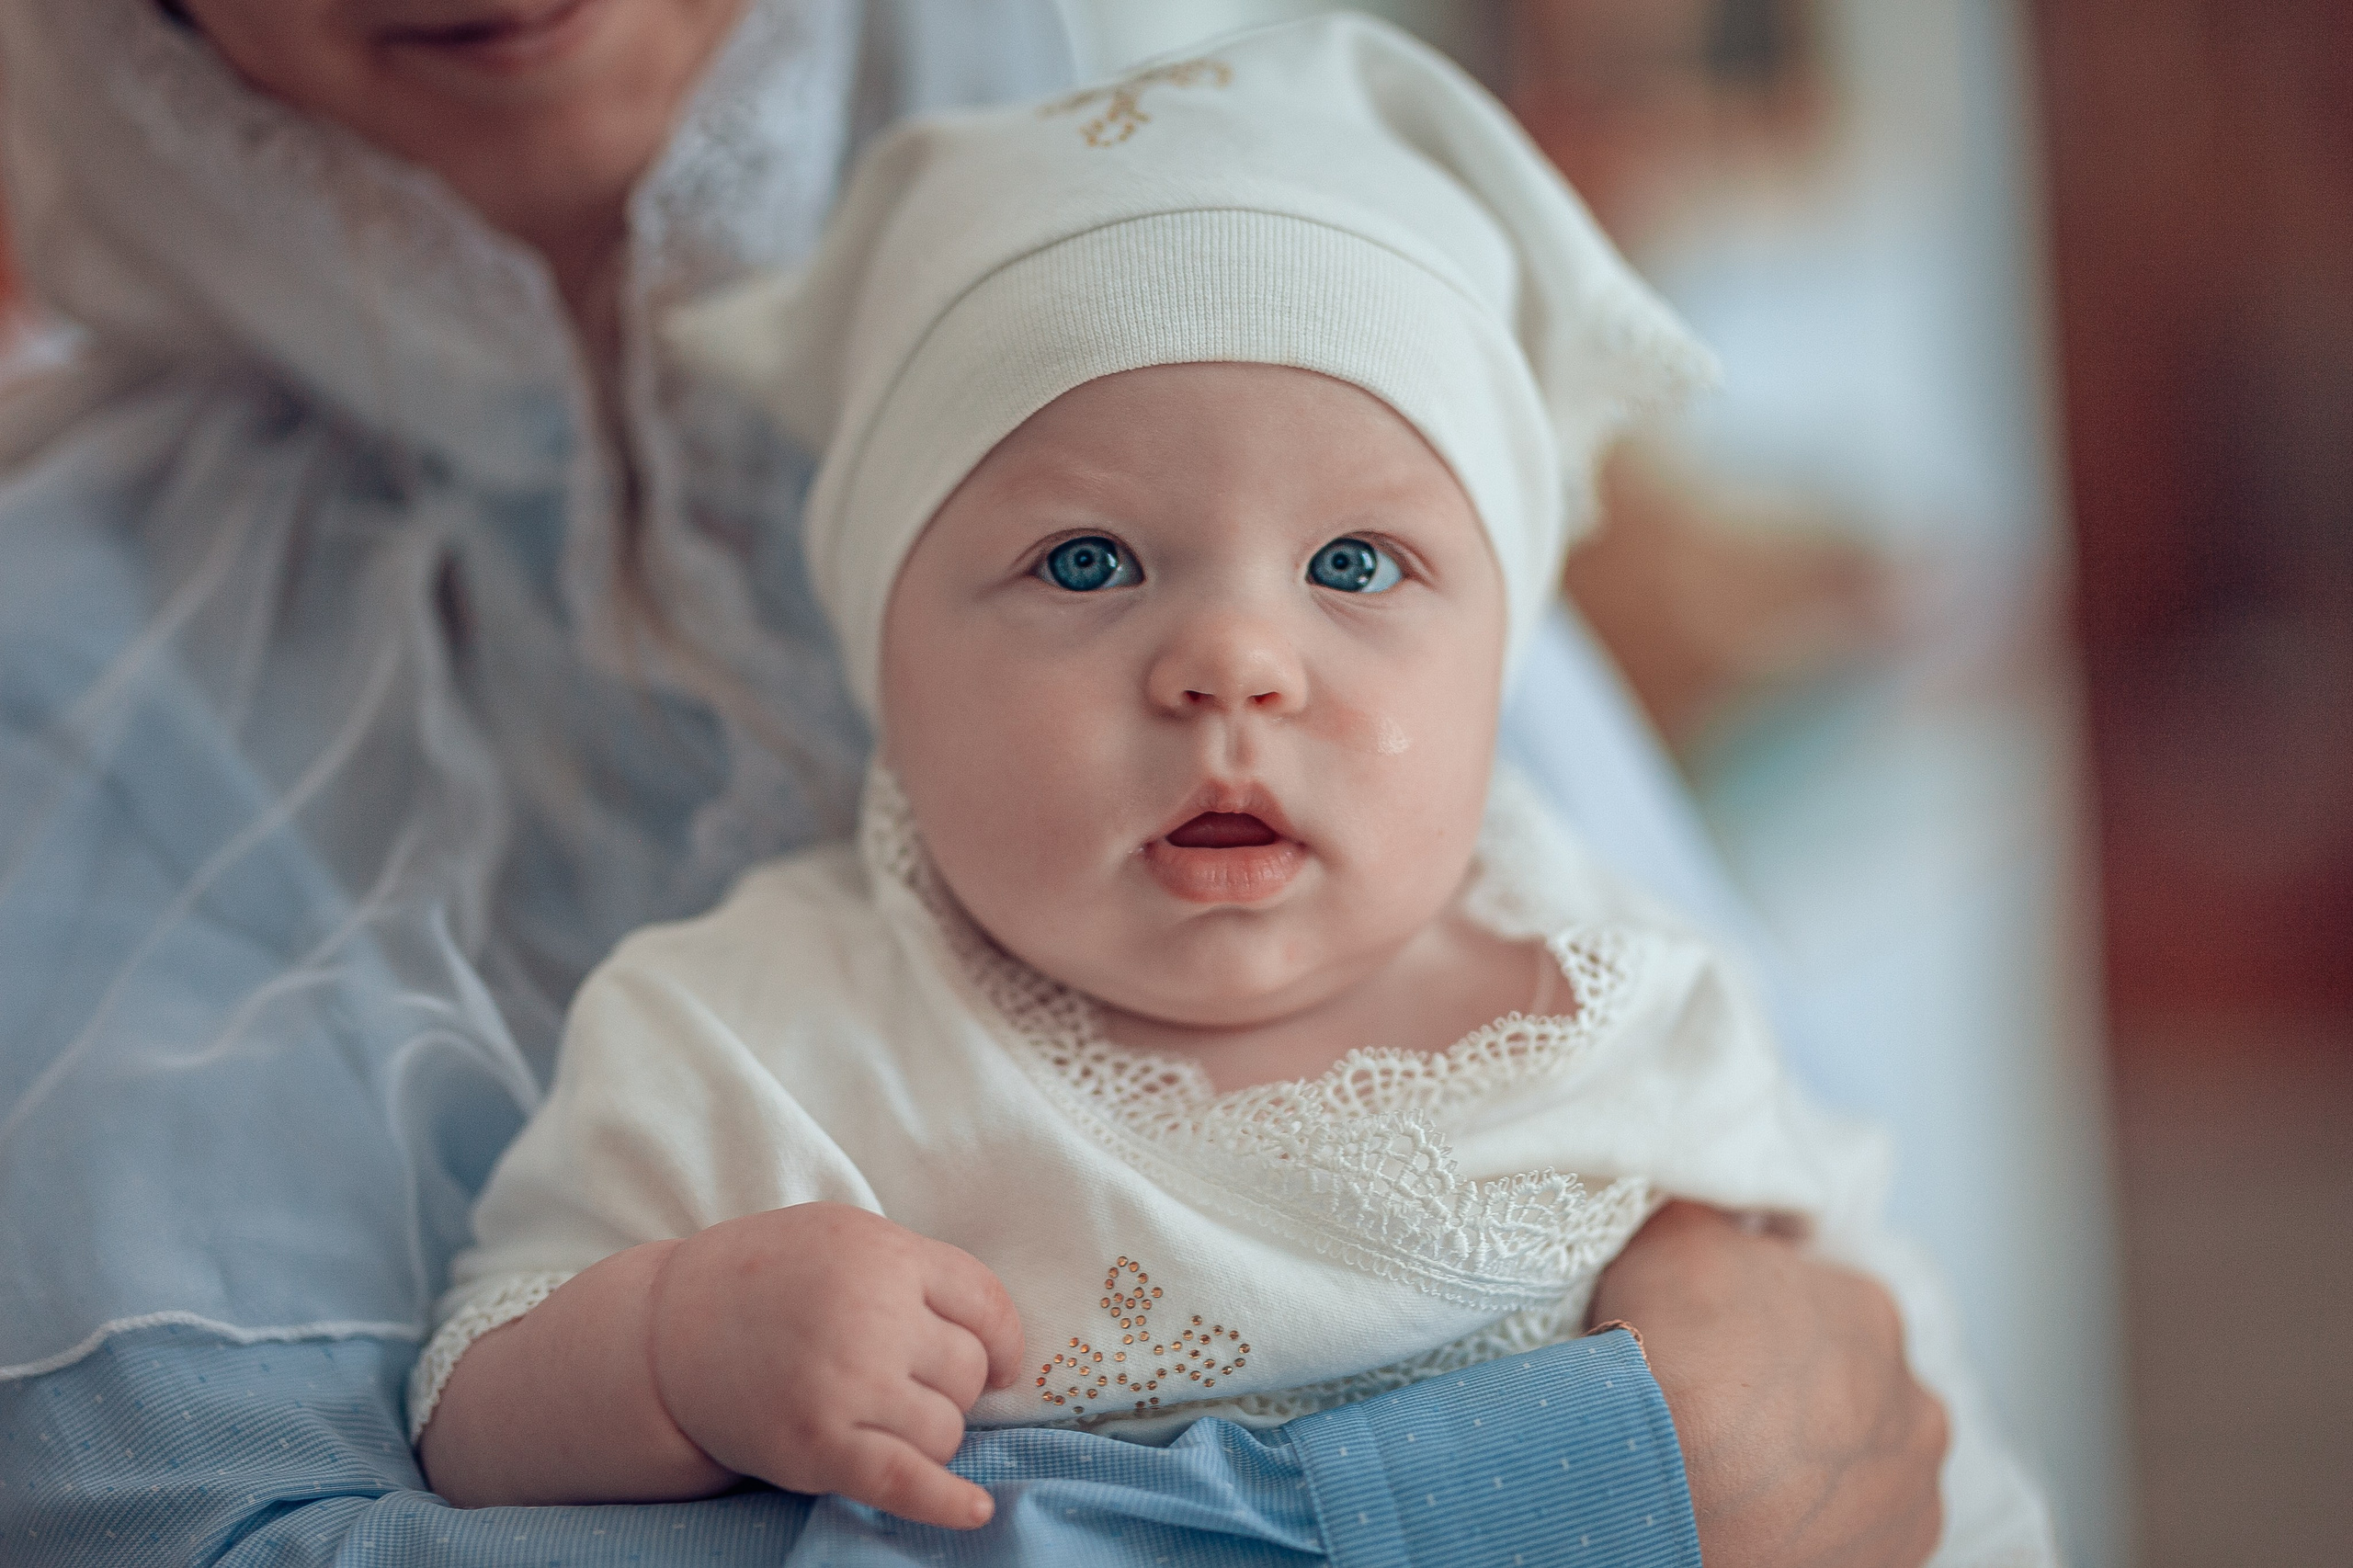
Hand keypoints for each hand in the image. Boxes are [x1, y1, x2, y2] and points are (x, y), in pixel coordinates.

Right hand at [649, 1203, 1023, 1528]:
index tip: (997, 1361)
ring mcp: (844, 1384)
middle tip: (907, 1383)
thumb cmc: (770, 1278)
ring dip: (929, 1432)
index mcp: (884, 1256)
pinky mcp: (817, 1446)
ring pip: (945, 1429)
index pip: (986, 1305)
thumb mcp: (846, 1238)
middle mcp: (871, 1317)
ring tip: (884, 1417)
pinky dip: (947, 1503)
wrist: (669, 1332)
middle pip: (968, 1371)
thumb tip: (995, 1337)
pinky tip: (974, 1510)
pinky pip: (905, 1482)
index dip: (1001, 1341)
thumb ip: (916, 1270)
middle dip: (952, 1385)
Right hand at [1589, 1203, 1947, 1567]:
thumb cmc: (1671, 1349)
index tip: (1719, 1350)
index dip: (1763, 1327)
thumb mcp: (1676, 1235)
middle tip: (1729, 1418)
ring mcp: (1911, 1490)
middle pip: (1852, 1390)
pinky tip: (1769, 1524)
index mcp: (1872, 1312)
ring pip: (1864, 1468)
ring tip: (1747, 1481)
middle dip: (1803, 1402)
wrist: (1652, 1477)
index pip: (1823, 1306)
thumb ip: (1714, 1213)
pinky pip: (1860, 1535)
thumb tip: (1719, 1204)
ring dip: (1820, 1469)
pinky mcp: (1899, 1559)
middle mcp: (1914, 1401)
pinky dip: (1822, 1529)